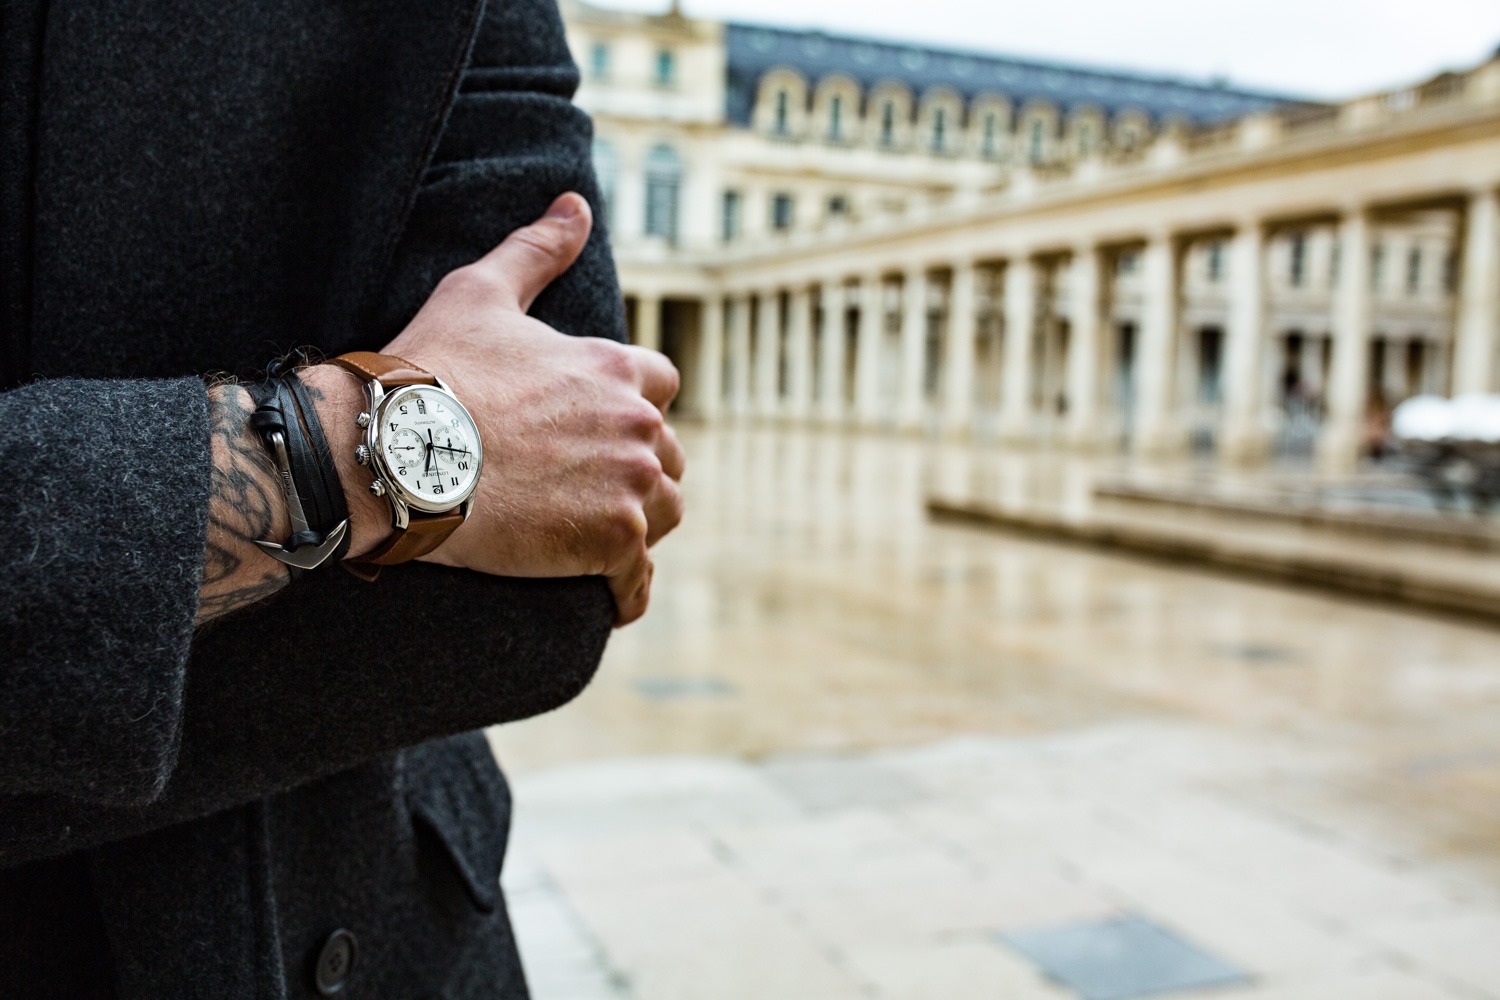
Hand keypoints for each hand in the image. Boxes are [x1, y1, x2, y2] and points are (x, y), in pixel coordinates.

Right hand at [313, 193, 684, 625]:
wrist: (398, 452)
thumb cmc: (433, 370)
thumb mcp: (481, 292)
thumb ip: (537, 249)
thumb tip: (576, 204)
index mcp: (617, 368)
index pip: (661, 386)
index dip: (635, 406)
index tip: (602, 425)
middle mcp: (638, 426)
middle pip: (666, 454)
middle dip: (637, 468)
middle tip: (589, 488)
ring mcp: (630, 486)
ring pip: (663, 514)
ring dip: (637, 526)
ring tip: (596, 540)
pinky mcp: (612, 543)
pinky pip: (638, 580)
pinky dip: (627, 591)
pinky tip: (609, 598)